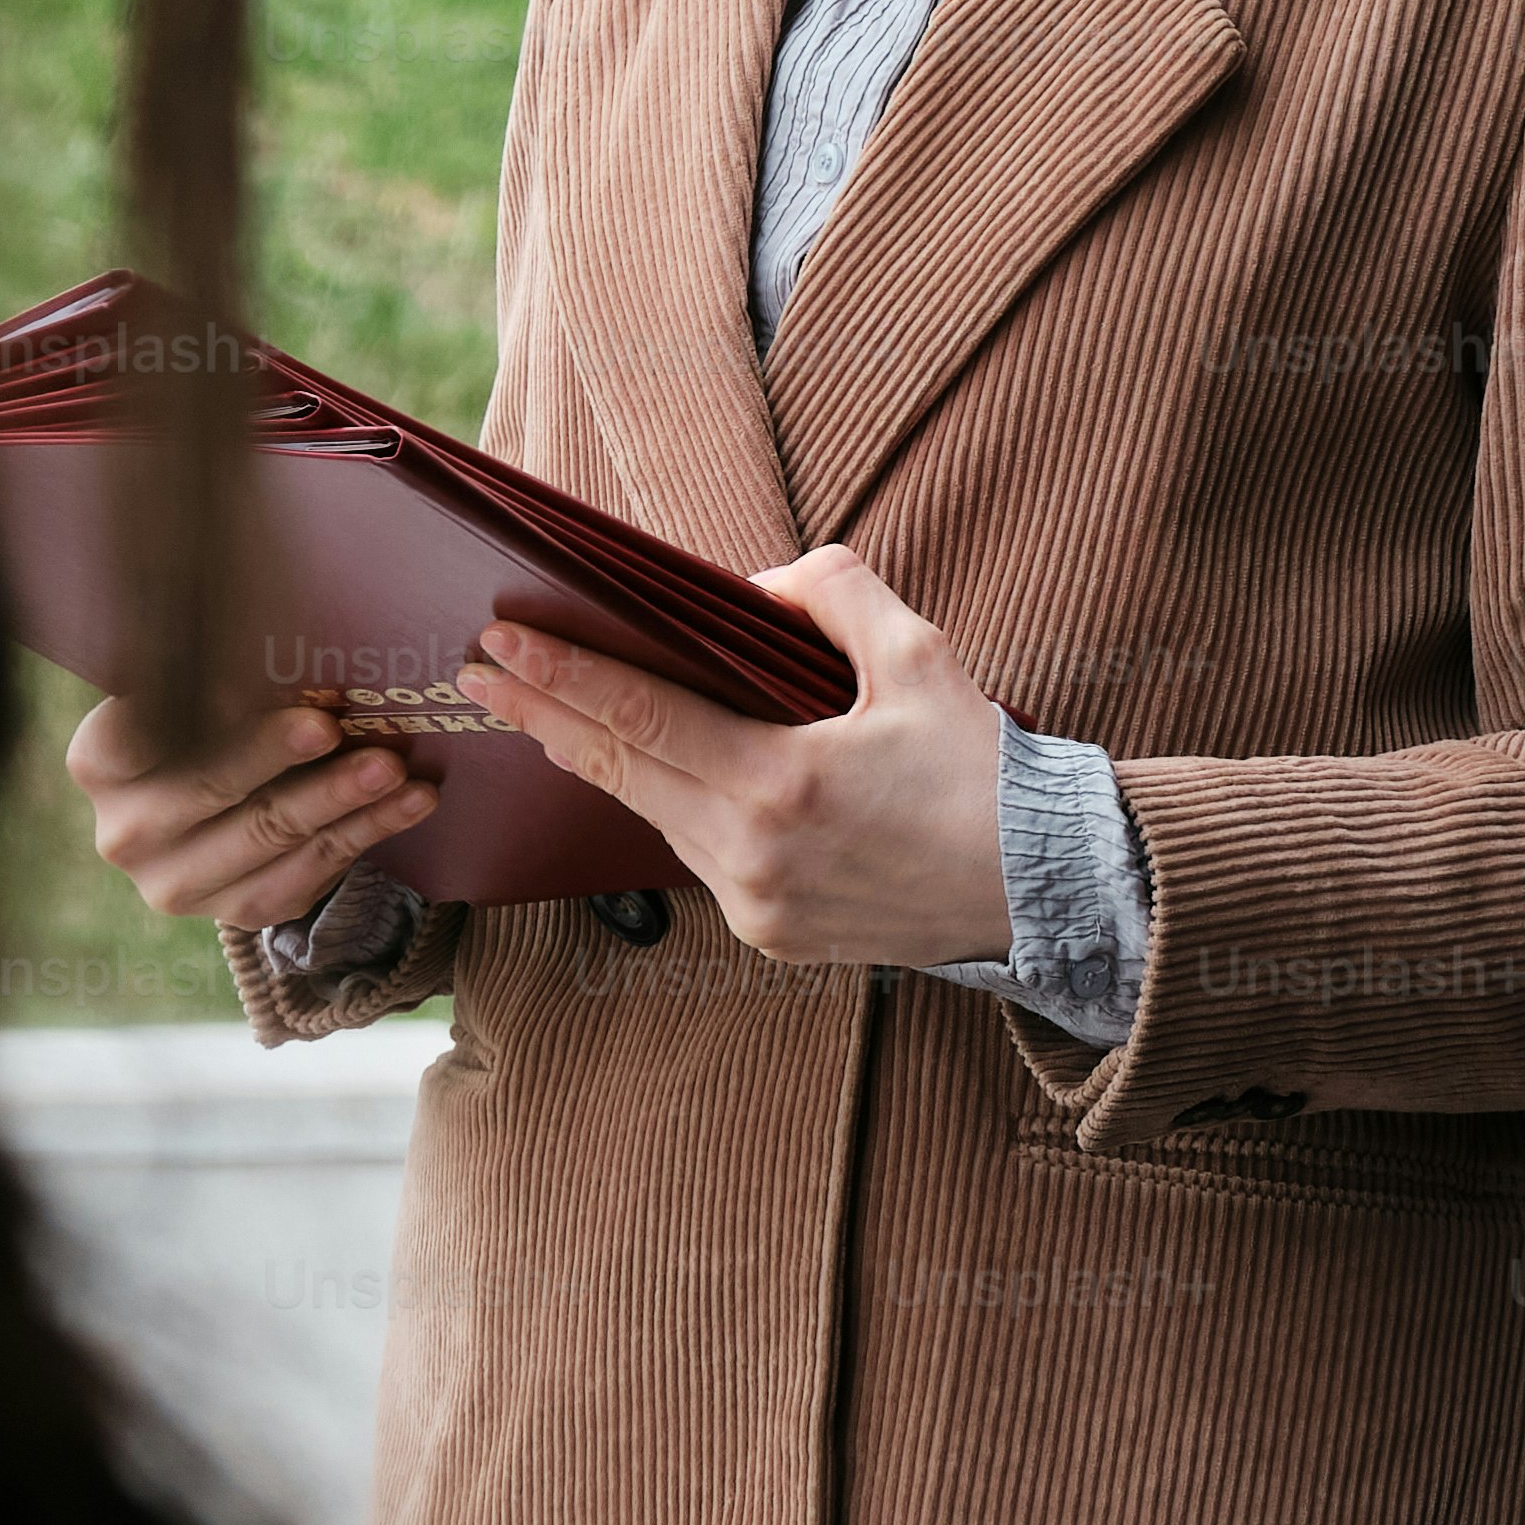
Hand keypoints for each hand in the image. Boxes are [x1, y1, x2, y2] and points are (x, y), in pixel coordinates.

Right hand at [71, 689, 436, 932]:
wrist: (217, 806)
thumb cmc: (210, 722)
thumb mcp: (199, 690)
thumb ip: (225, 672)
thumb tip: (289, 643)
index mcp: (99, 762)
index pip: (139, 732)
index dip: (195, 708)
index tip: (239, 683)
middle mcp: (125, 833)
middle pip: (210, 786)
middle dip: (279, 754)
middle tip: (335, 725)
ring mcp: (177, 883)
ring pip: (270, 834)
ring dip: (339, 796)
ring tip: (392, 765)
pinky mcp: (236, 912)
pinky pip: (310, 872)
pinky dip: (366, 831)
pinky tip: (411, 801)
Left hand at [457, 548, 1008, 971]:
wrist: (1043, 890)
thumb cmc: (984, 771)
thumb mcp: (918, 655)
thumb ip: (831, 595)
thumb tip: (753, 589)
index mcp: (784, 784)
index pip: (643, 718)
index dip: (565, 677)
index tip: (502, 641)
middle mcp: (754, 857)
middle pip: (622, 774)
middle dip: (546, 716)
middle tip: (481, 670)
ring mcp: (756, 906)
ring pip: (655, 818)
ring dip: (603, 762)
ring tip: (550, 713)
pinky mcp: (771, 935)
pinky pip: (697, 856)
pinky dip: (670, 807)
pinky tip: (649, 772)